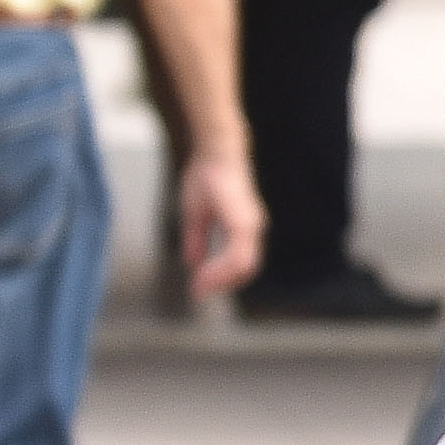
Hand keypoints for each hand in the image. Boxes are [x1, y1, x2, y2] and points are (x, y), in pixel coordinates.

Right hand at [176, 140, 267, 295]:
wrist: (215, 152)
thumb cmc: (206, 176)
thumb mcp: (195, 215)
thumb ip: (196, 240)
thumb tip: (192, 263)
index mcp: (242, 227)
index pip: (239, 263)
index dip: (220, 279)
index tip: (197, 288)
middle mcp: (252, 227)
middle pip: (245, 270)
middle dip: (222, 285)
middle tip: (198, 292)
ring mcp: (250, 225)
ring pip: (245, 266)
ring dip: (221, 280)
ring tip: (199, 286)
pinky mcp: (245, 222)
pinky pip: (238, 255)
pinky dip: (222, 268)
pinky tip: (203, 272)